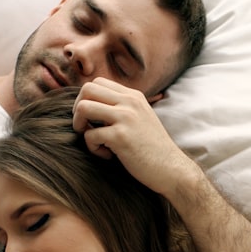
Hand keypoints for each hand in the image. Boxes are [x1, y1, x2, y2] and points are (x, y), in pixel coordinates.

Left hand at [72, 78, 200, 197]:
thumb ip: (123, 108)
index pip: (98, 82)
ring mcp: (125, 118)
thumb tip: (94, 104)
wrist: (172, 169)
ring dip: (80, 125)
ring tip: (94, 140)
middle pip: (87, 89)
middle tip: (85, 127)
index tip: (91, 118)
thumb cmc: (153, 148)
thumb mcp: (141, 118)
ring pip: (83, 107)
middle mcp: (129, 102)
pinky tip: (108, 155)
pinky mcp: (120, 136)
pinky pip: (89, 135)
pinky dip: (93, 148)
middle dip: (78, 109)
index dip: (87, 99)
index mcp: (133, 96)